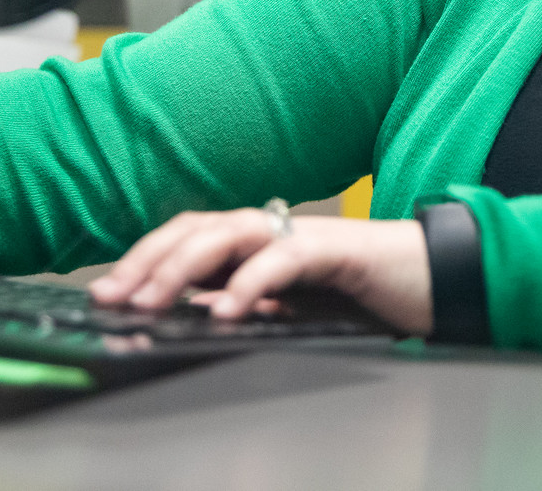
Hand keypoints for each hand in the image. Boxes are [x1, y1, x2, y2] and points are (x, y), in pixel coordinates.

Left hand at [89, 208, 432, 334]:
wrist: (436, 281)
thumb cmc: (364, 295)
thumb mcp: (291, 307)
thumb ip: (248, 304)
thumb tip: (196, 314)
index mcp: (257, 239)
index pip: (187, 237)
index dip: (143, 259)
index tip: (105, 293)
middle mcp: (273, 227)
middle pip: (195, 228)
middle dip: (147, 261)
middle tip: (111, 297)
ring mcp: (302, 233)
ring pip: (228, 235)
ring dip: (183, 268)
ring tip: (152, 301)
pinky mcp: (336, 247)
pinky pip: (283, 260)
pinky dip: (249, 283)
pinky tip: (224, 310)